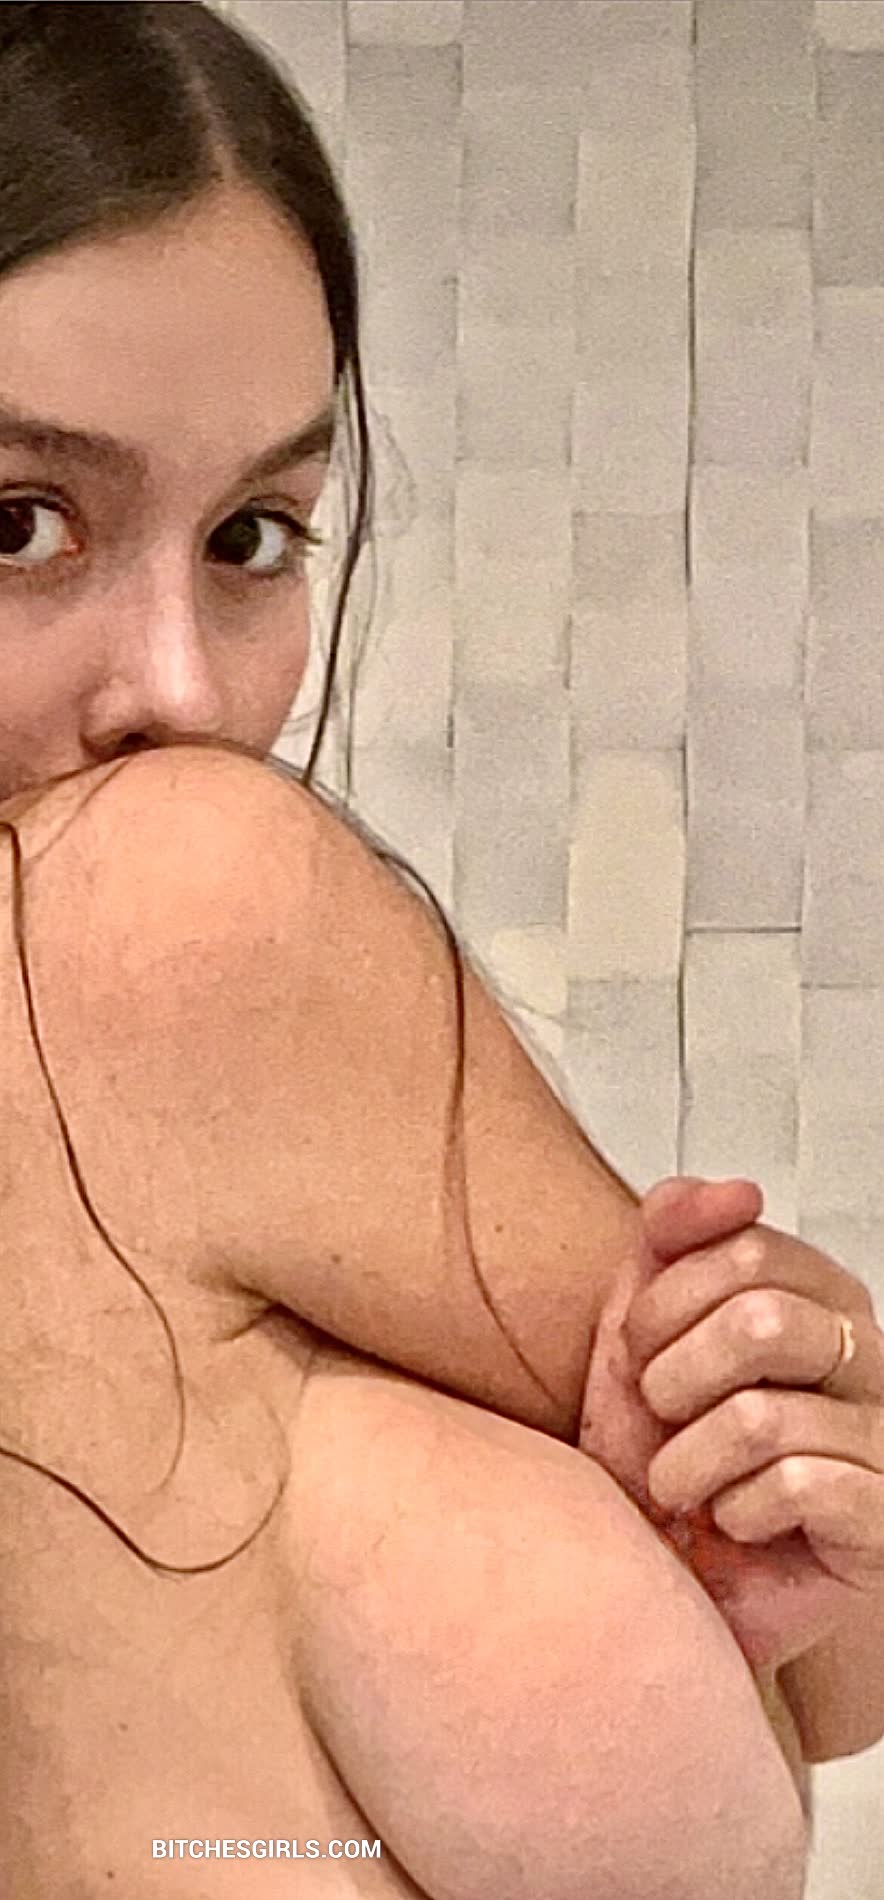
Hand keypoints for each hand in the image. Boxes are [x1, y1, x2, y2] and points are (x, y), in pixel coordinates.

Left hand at [622, 1177, 883, 1670]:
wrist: (683, 1584)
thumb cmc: (671, 1455)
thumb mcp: (646, 1331)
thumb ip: (673, 1239)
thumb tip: (734, 1188)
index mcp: (816, 1298)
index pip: (746, 1245)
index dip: (665, 1301)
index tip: (638, 1351)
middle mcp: (864, 1357)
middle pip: (762, 1320)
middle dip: (674, 1379)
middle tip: (661, 1422)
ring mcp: (880, 1438)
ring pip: (764, 1416)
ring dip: (686, 1462)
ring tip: (681, 1486)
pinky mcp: (880, 1518)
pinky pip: (797, 1488)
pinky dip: (735, 1512)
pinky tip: (734, 1524)